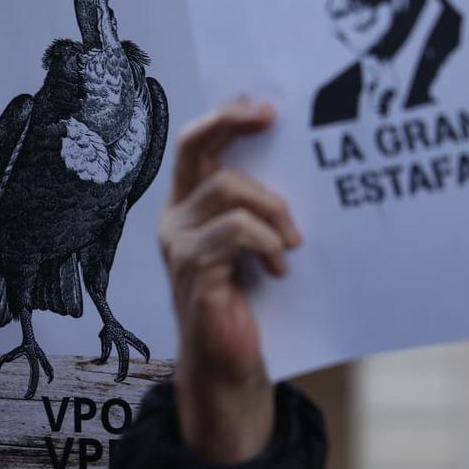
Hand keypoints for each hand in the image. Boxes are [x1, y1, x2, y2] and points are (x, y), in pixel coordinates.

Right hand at [157, 100, 300, 462]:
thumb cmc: (247, 299)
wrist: (231, 362)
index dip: (224, 117)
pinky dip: (267, 244)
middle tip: (272, 119)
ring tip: (292, 242)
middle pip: (194, 147)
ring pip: (227, 190)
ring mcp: (178, 243)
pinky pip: (236, 232)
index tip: (263, 106)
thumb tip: (295, 154)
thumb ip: (256, 205)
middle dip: (233, 123)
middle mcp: (174, 217)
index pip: (193, 145)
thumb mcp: (253, 240)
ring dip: (272, 209)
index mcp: (186, 205)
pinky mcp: (192, 271)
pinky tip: (278, 268)